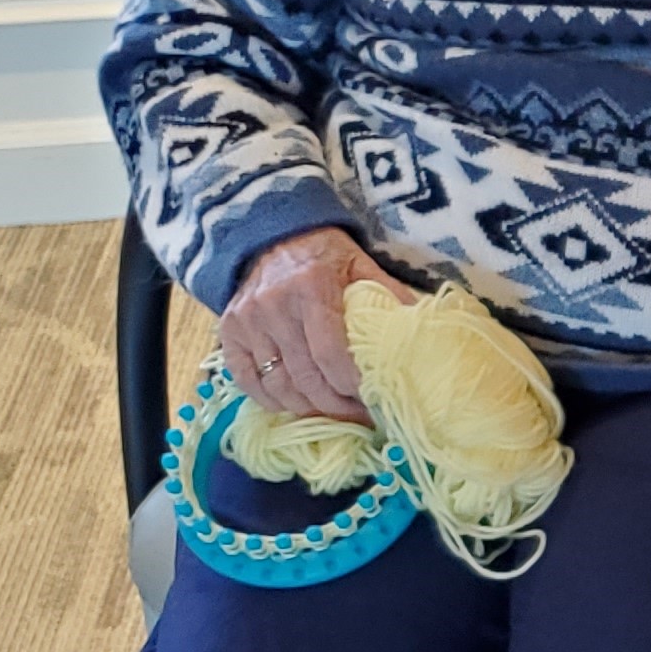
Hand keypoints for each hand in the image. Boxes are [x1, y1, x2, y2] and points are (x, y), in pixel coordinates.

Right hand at [222, 226, 407, 421]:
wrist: (271, 234)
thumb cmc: (324, 254)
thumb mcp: (361, 264)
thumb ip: (389, 295)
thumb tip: (422, 332)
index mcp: (312, 287)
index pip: (330, 353)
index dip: (352, 386)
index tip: (374, 402)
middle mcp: (274, 306)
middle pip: (305, 376)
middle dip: (336, 406)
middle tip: (360, 418)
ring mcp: (247, 321)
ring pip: (277, 385)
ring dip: (307, 408)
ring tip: (333, 414)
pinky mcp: (229, 332)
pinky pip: (247, 380)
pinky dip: (271, 401)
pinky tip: (296, 406)